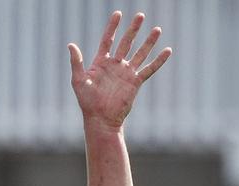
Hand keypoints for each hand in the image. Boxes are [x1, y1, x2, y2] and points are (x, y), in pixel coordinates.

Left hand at [70, 10, 171, 131]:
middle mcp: (115, 65)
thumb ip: (76, 62)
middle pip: (126, 42)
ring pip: (140, 53)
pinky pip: (149, 69)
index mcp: (101, 62)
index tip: (118, 14)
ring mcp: (126, 73)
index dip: (113, 27)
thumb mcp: (78, 81)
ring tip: (157, 29)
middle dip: (133, 29)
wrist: (101, 119)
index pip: (108, 40)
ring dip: (148, 42)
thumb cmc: (87, 102)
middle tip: (141, 15)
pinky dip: (158, 60)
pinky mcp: (135, 82)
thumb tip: (71, 44)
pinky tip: (167, 51)